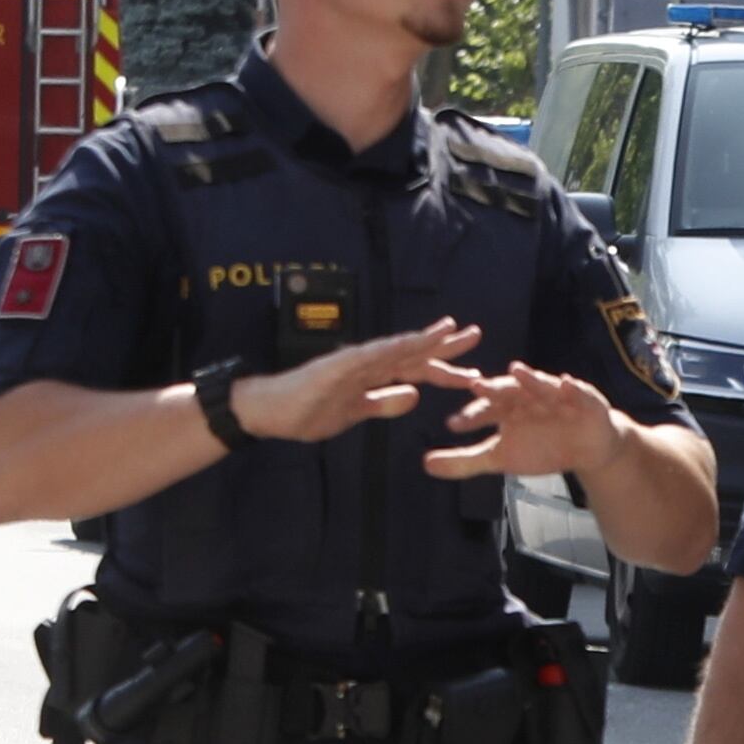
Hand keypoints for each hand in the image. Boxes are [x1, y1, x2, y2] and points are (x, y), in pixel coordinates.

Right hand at [235, 318, 477, 443]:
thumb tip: (413, 396)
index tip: (472, 368)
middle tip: (476, 334)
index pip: (414, 369)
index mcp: (372, 375)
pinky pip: (369, 356)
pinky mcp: (336, 367)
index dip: (443, 366)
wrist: (268, 412)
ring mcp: (351, 362)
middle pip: (412, 352)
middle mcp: (366, 363)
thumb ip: (382, 403)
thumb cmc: (306, 410)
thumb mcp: (355, 413)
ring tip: (449, 331)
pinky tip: (410, 344)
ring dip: (422, 339)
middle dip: (444, 345)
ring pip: (394, 348)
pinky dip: (390, 348)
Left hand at [421, 356, 632, 482]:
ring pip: (539, 384)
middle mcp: (526, 395)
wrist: (586, 448)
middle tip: (475, 385)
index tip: (452, 424)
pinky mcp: (581, 398)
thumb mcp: (500, 458)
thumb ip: (464, 460)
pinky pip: (576, 391)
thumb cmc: (540, 446)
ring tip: (516, 371)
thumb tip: (424, 464)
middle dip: (491, 386)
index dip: (469, 416)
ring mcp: (553, 395)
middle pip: (506, 389)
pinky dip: (571, 388)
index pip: (482, 409)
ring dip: (529, 378)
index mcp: (504, 407)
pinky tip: (566, 383)